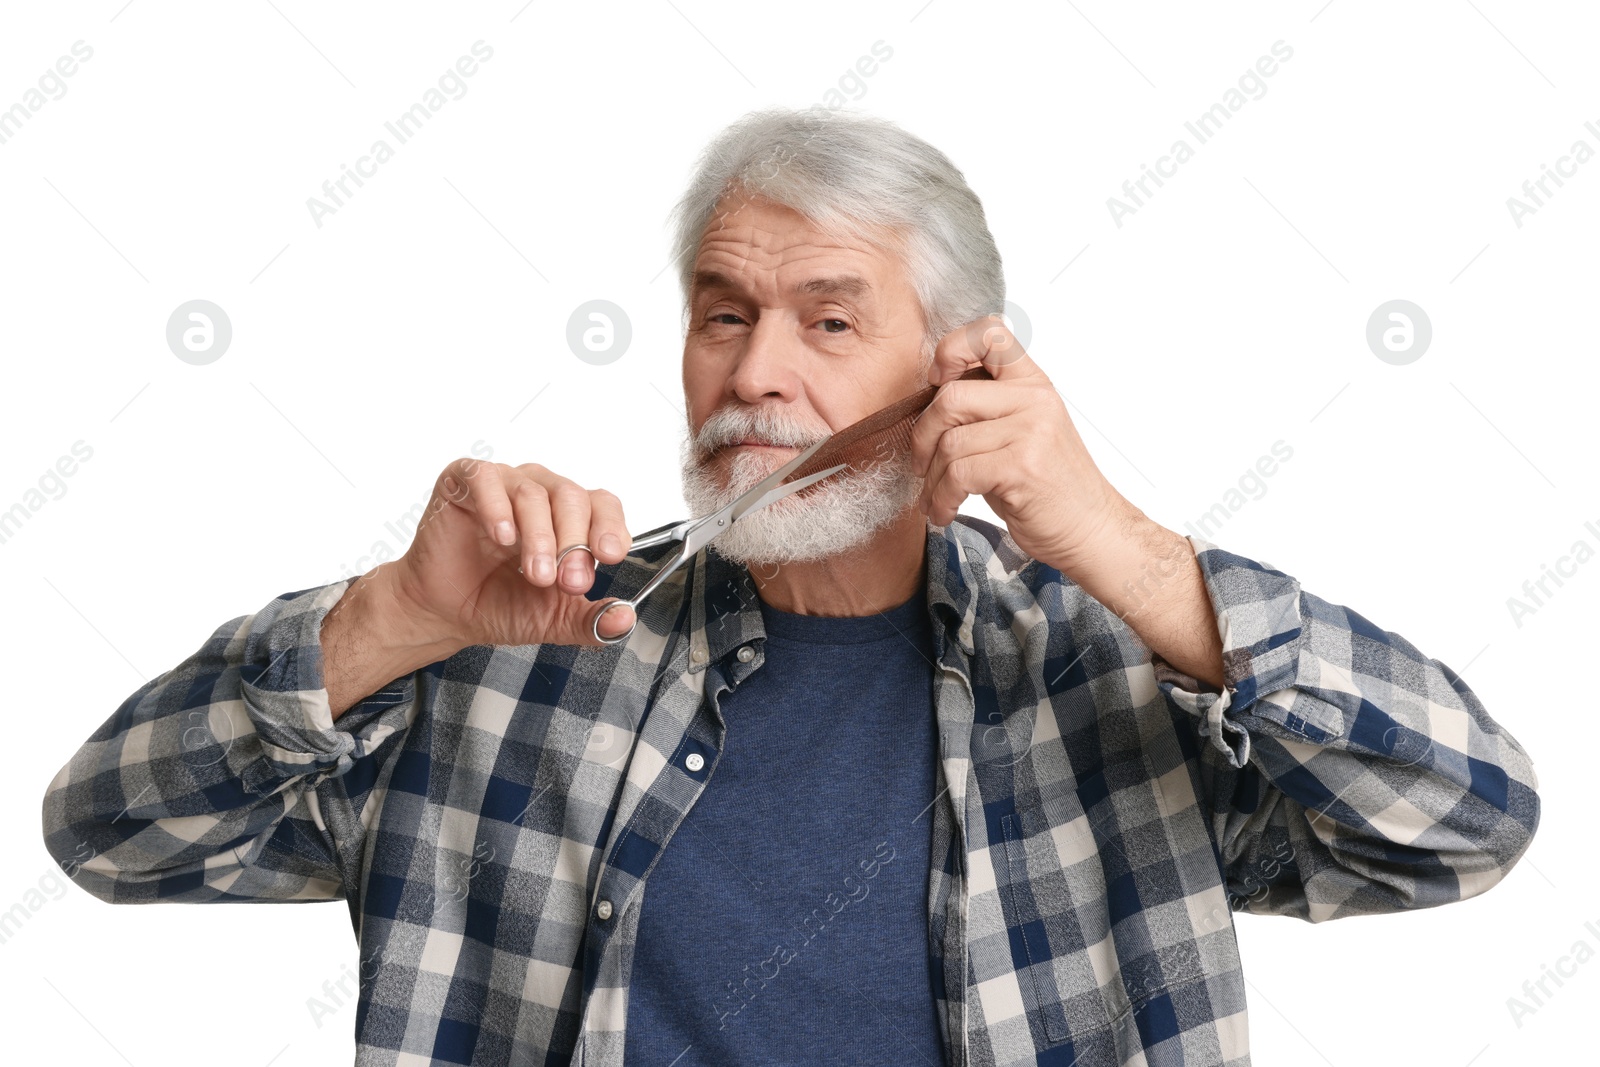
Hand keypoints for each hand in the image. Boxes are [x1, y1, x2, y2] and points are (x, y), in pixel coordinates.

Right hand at [386, 458, 636, 648]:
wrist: (444, 613)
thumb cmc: (498, 604)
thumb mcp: (553, 619)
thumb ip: (591, 620)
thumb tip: (624, 619)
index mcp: (569, 517)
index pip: (602, 505)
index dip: (609, 528)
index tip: (609, 557)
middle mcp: (540, 492)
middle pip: (572, 496)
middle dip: (574, 542)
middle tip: (568, 581)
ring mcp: (503, 483)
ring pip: (534, 492)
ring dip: (540, 536)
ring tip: (536, 574)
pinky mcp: (464, 480)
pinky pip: (486, 478)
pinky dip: (497, 507)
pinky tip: (502, 537)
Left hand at [908, 316, 1134, 573]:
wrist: (1090, 529)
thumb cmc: (1048, 486)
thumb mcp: (1022, 433)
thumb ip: (986, 409)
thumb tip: (927, 401)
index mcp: (1033, 384)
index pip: (990, 333)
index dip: (952, 350)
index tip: (936, 383)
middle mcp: (1034, 399)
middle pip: (950, 396)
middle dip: (923, 436)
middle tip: (922, 463)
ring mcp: (1031, 431)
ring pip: (950, 442)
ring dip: (932, 479)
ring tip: (937, 498)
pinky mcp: (1022, 466)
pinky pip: (958, 474)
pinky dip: (942, 498)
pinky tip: (945, 511)